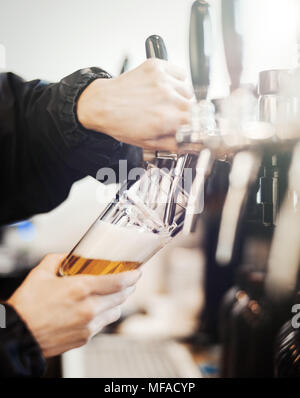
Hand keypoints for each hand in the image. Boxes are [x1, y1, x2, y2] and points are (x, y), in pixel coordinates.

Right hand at [7, 254, 140, 357]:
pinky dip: (107, 314)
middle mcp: (89, 308)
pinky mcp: (85, 338)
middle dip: (129, 287)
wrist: (18, 335)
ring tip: (115, 294)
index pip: (118, 282)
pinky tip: (100, 308)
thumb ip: (59, 259)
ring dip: (119, 301)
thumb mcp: (41, 273)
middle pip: (122, 296)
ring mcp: (89, 325)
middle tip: (129, 280)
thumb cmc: (28, 306)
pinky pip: (104, 323)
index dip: (132, 276)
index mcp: (81, 288)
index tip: (137, 272)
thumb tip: (70, 256)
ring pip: (116, 311)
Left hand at [77, 59, 192, 151]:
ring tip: (165, 101)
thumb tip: (190, 145)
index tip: (188, 126)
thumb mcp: (148, 143)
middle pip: (193, 105)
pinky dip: (177, 80)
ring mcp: (162, 80)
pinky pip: (180, 72)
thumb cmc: (121, 124)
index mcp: (166, 119)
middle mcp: (166, 97)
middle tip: (171, 115)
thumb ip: (173, 145)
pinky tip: (165, 87)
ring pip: (187, 90)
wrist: (102, 105)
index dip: (192, 125)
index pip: (196, 121)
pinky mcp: (156, 66)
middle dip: (185, 113)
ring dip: (181, 96)